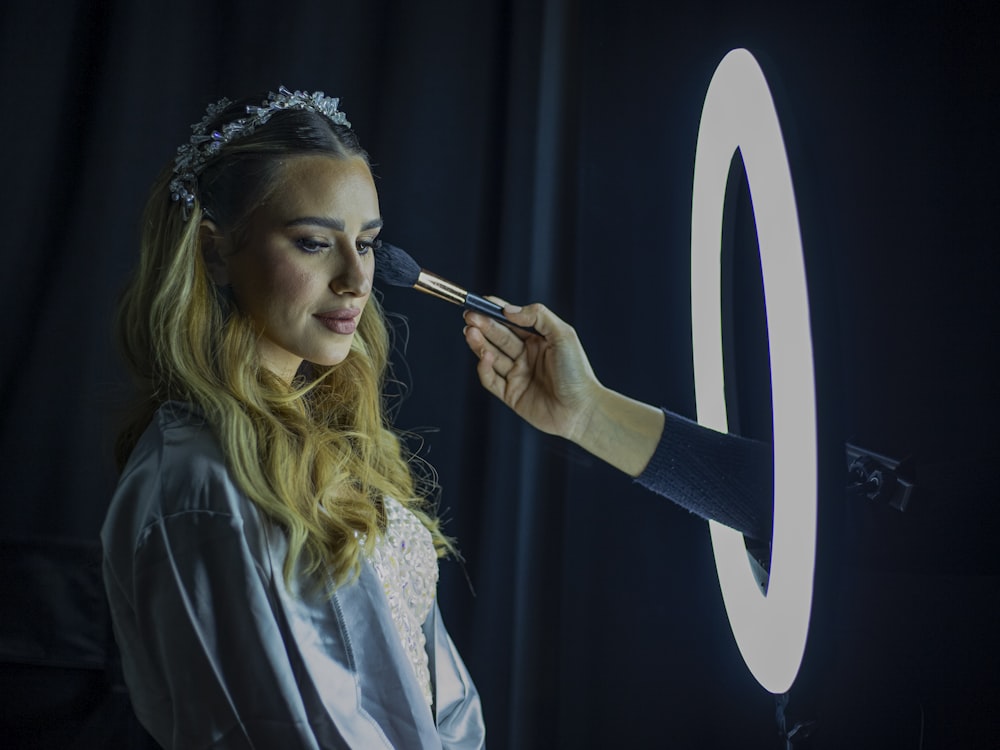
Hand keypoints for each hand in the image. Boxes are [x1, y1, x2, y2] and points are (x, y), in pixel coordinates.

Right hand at [462, 301, 601, 443]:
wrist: (582, 409)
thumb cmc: (576, 370)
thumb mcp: (562, 334)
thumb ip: (537, 316)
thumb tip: (508, 310)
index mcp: (538, 341)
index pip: (511, 323)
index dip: (494, 313)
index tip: (480, 303)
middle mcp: (526, 357)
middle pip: (498, 337)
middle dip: (483, 326)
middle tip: (469, 317)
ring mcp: (517, 376)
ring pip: (491, 357)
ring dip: (480, 343)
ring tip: (470, 332)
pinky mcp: (511, 396)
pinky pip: (491, 380)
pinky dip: (485, 368)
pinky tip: (485, 356)